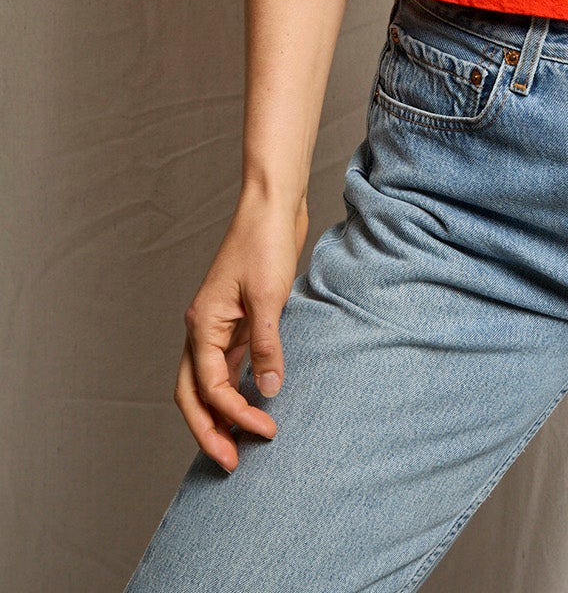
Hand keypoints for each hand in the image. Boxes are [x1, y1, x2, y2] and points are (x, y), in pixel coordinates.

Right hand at [174, 192, 307, 471]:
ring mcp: (217, 325)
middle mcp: (201, 329)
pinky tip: (251, 404)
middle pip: (192, 394)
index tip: (265, 431)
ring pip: (206, 383)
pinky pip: (226, 366)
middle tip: (231, 464)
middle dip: (208, 431)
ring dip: (219, 415)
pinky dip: (233, 390)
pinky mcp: (236, 319)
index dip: (235, 416)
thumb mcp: (270, 296)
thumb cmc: (265, 242)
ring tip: (239, 444)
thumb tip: (267, 392)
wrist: (272, 205)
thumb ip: (267, 345)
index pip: (211, 387)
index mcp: (201, 325)